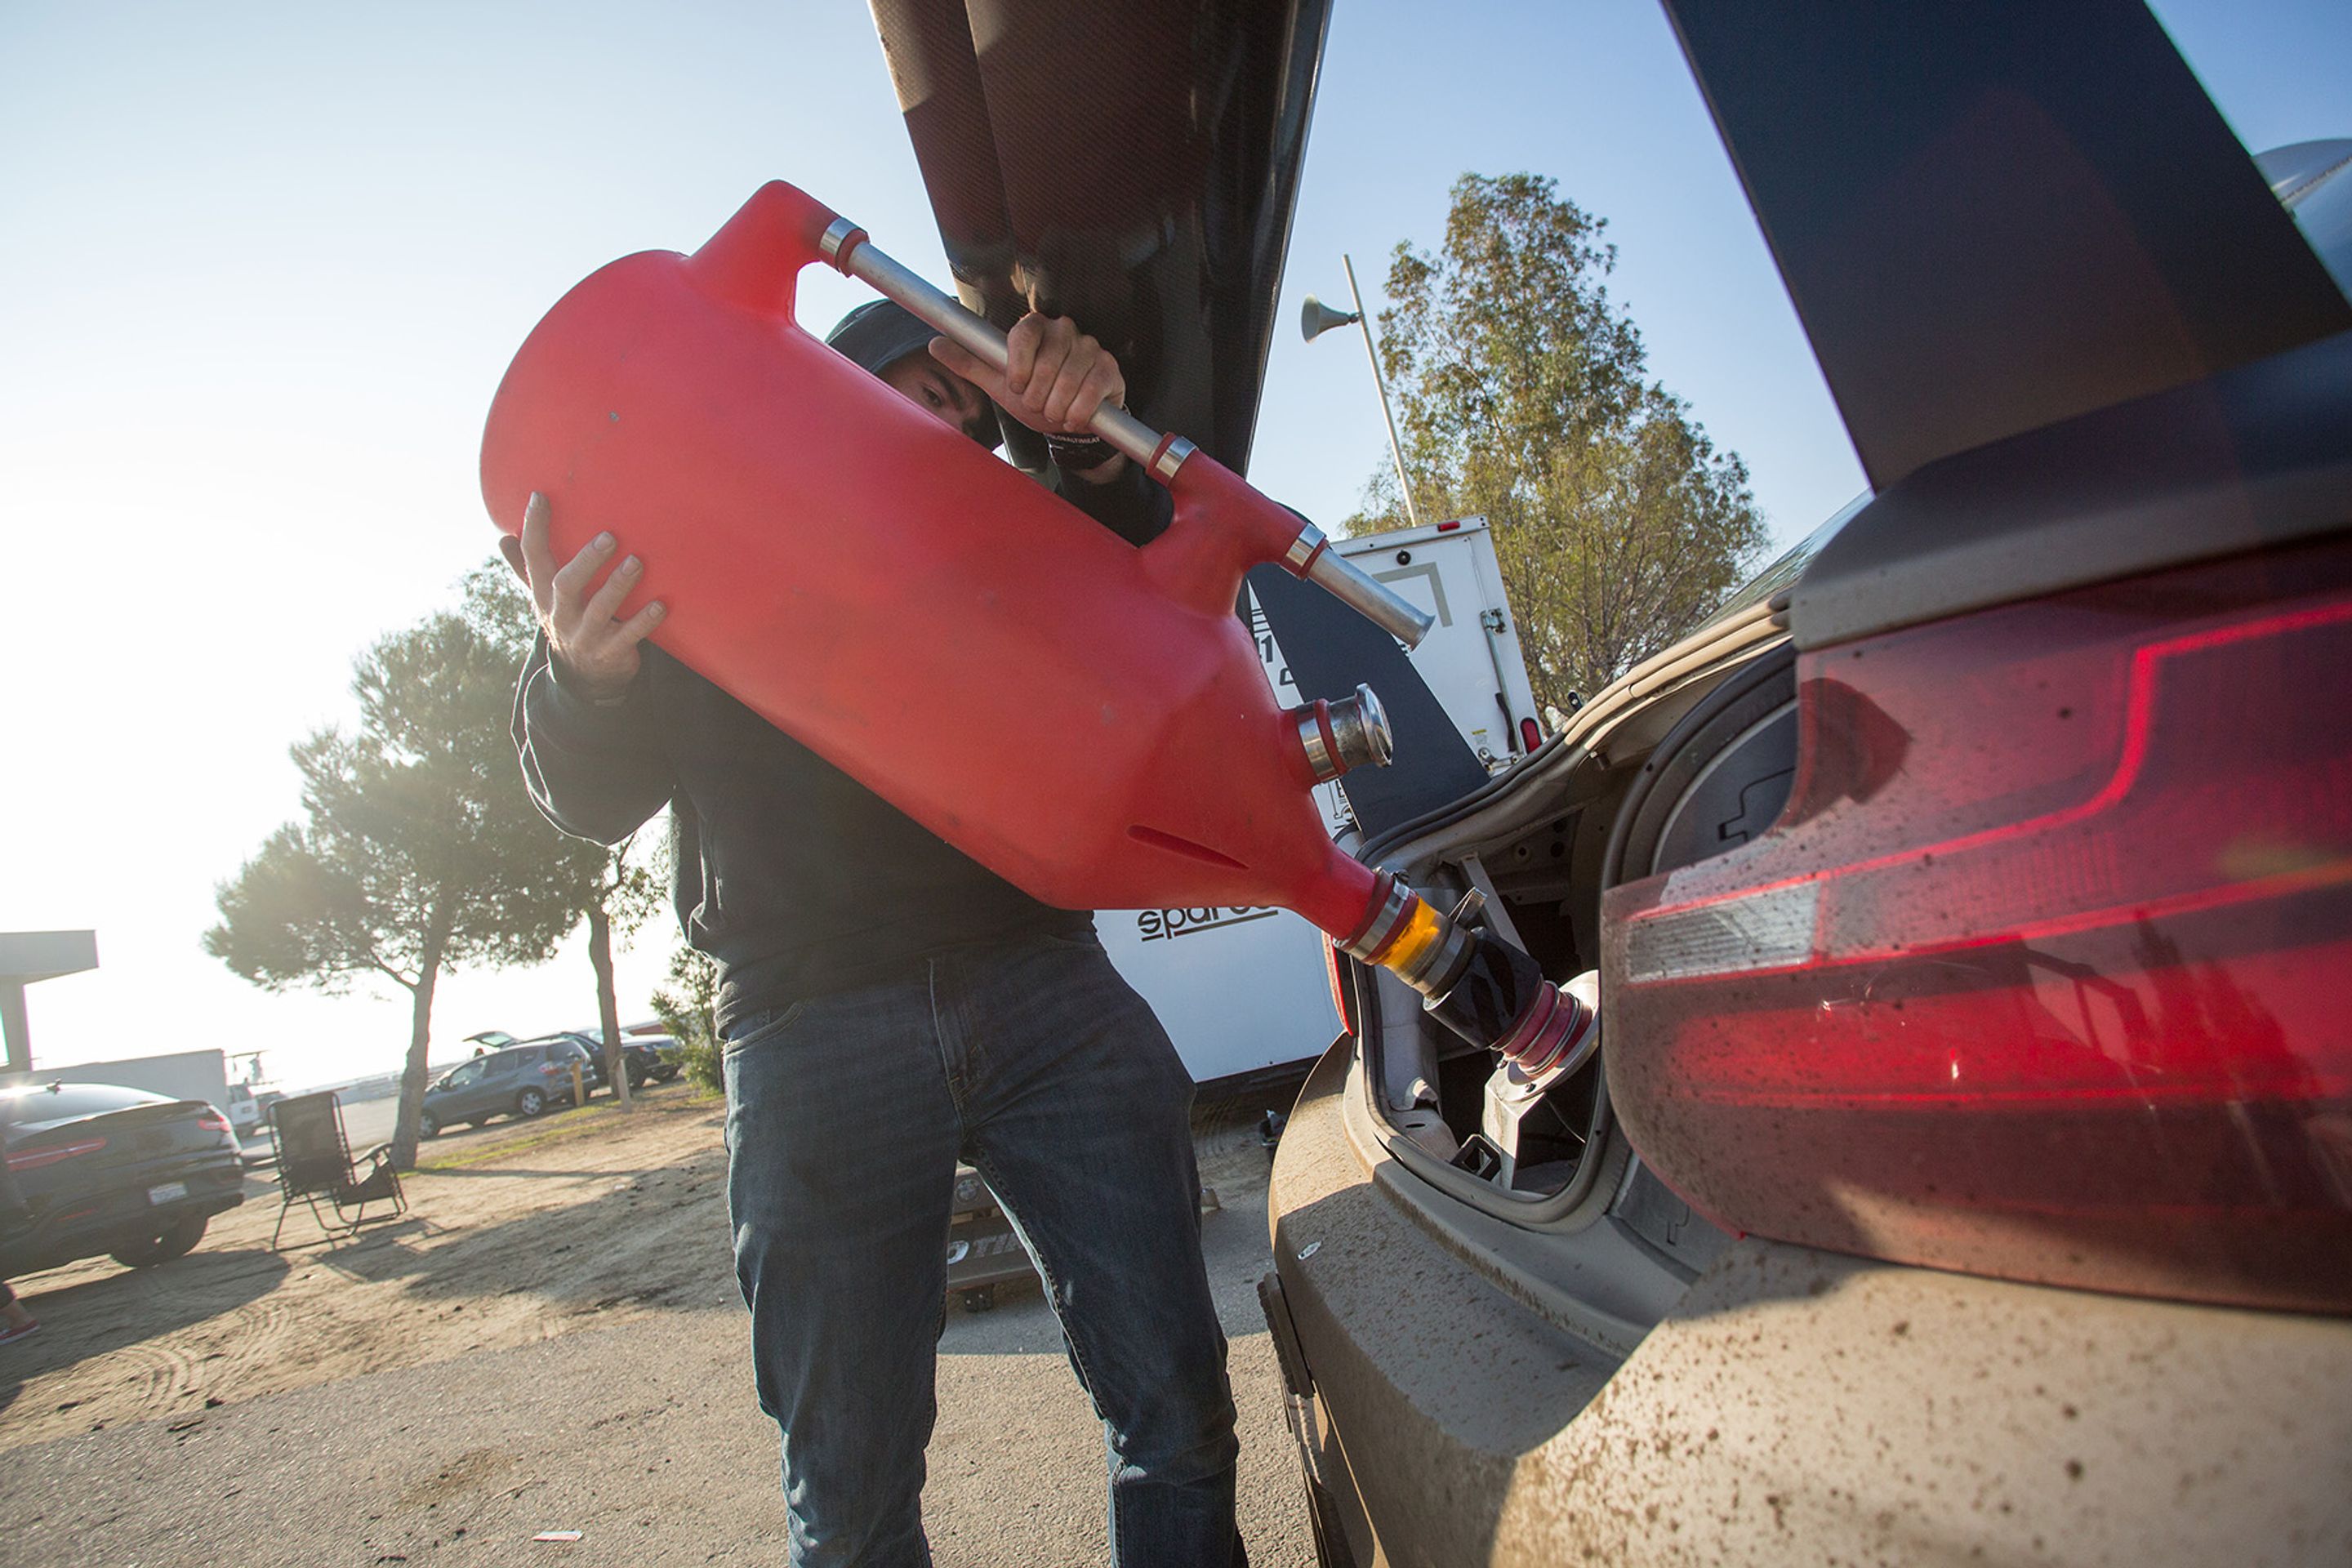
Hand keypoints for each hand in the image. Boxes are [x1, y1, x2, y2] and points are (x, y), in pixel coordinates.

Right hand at [498, 492, 665, 701]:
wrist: (584, 678)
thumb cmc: (568, 622)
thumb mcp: (543, 599)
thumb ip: (526, 570)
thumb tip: (502, 538)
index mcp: (543, 595)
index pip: (533, 557)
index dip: (534, 528)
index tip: (540, 496)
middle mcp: (561, 615)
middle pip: (566, 585)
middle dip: (587, 561)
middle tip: (610, 537)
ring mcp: (586, 636)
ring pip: (600, 610)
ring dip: (618, 586)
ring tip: (636, 563)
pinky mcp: (611, 653)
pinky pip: (629, 636)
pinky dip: (644, 621)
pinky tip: (660, 605)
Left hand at [929, 312, 1124, 436]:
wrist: (1069, 419)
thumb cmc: (1035, 395)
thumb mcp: (999, 382)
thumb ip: (970, 363)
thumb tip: (936, 344)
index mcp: (1036, 327)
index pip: (1025, 332)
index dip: (1018, 364)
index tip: (1016, 386)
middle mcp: (1065, 330)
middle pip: (1048, 361)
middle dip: (1037, 395)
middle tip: (1036, 405)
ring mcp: (1090, 348)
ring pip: (1069, 380)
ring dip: (1056, 407)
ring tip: (1053, 412)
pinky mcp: (1109, 369)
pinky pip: (1091, 392)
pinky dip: (1077, 413)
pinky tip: (1071, 418)